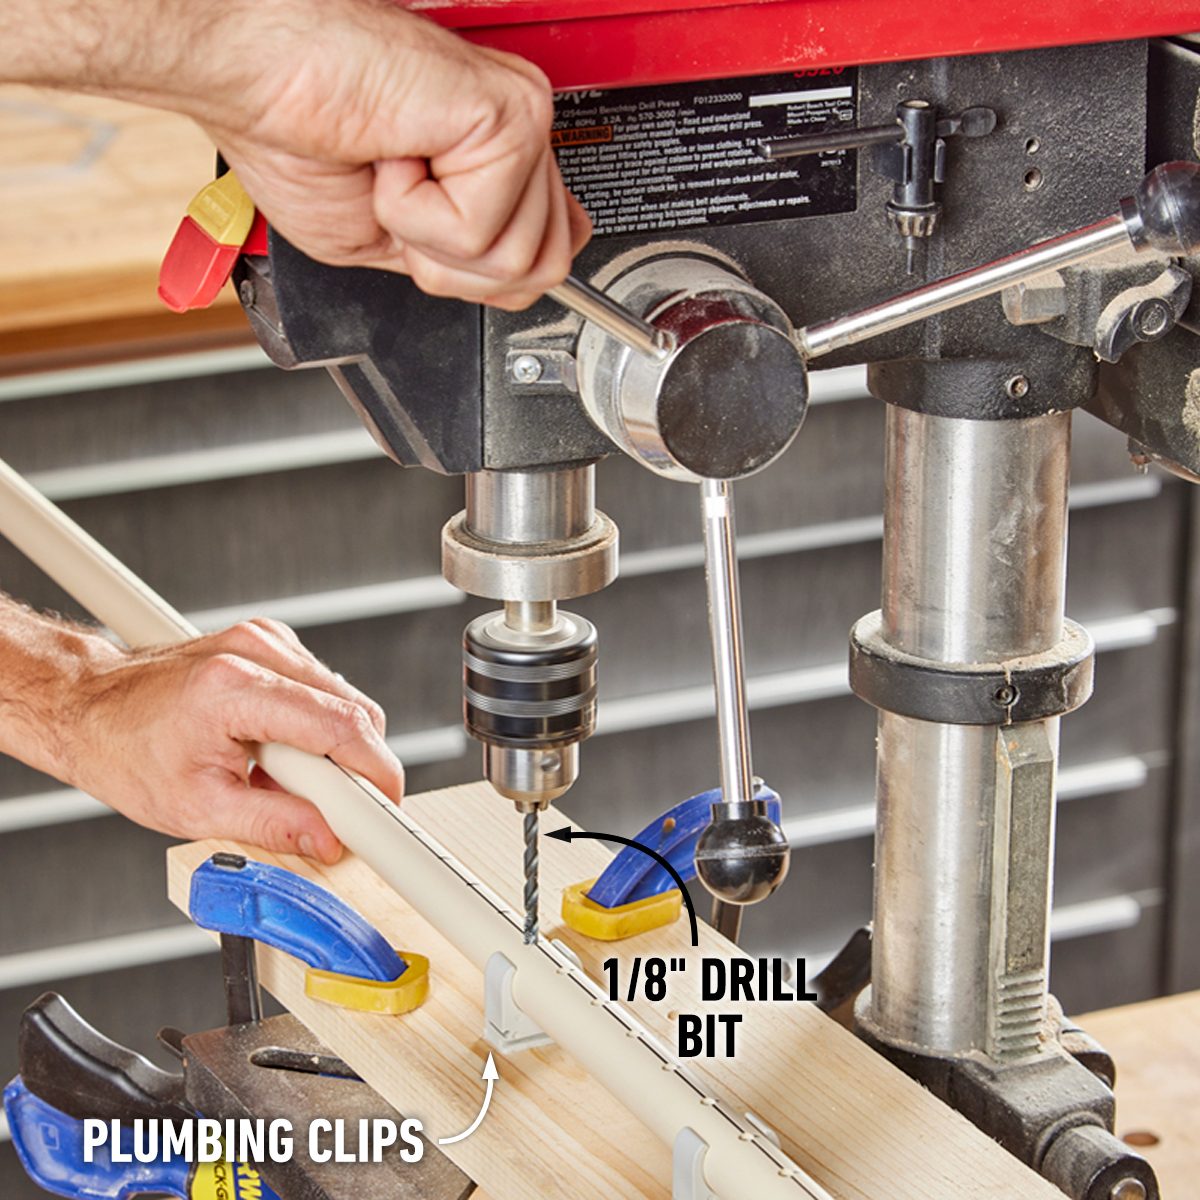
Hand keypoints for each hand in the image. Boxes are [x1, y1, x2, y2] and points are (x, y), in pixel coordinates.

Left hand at [55, 619, 402, 862]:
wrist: (86, 705)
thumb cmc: (123, 749)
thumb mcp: (196, 807)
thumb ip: (274, 824)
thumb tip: (328, 838)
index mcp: (236, 688)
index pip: (341, 728)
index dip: (376, 775)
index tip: (386, 813)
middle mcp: (258, 651)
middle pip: (353, 713)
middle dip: (354, 770)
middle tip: (330, 811)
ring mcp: (266, 641)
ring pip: (343, 702)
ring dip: (331, 751)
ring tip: (281, 779)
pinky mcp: (270, 643)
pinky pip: (322, 691)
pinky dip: (313, 730)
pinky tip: (276, 752)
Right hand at [206, 5, 592, 309]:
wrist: (252, 75)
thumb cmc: (298, 135)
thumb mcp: (390, 239)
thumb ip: (468, 256)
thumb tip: (543, 270)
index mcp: (498, 164)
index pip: (547, 257)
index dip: (479, 270)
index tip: (420, 222)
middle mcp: (520, 139)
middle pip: (540, 270)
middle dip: (453, 264)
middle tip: (400, 194)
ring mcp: (521, 125)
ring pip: (515, 260)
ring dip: (426, 235)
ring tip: (392, 167)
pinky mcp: (511, 119)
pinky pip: (477, 233)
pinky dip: (411, 212)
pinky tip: (393, 153)